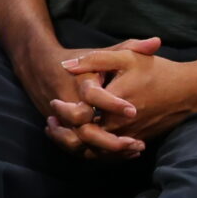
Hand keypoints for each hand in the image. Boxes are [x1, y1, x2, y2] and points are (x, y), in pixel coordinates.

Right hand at [19, 36, 156, 160]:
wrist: (40, 66)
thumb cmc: (78, 58)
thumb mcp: (102, 51)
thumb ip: (129, 47)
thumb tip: (157, 42)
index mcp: (80, 83)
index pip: (92, 96)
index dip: (112, 104)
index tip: (132, 111)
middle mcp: (68, 104)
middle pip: (84, 130)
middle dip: (110, 140)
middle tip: (135, 142)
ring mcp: (64, 120)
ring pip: (80, 145)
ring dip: (106, 152)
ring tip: (132, 148)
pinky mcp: (64, 130)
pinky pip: (79, 149)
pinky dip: (99, 154)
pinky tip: (123, 154)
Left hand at [53, 39, 196, 147]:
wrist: (189, 91)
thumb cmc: (157, 71)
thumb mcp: (127, 57)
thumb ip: (96, 60)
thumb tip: (66, 65)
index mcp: (115, 103)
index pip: (81, 115)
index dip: (63, 111)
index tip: (53, 103)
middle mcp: (122, 125)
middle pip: (85, 137)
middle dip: (64, 132)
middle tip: (51, 122)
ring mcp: (130, 135)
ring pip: (96, 149)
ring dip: (76, 143)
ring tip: (61, 131)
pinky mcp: (137, 141)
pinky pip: (110, 153)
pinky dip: (94, 149)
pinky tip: (83, 138)